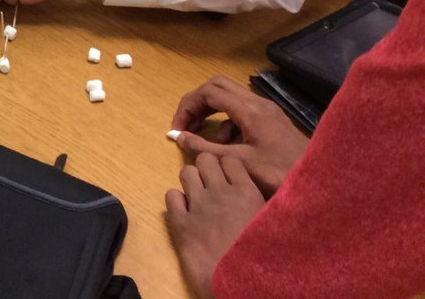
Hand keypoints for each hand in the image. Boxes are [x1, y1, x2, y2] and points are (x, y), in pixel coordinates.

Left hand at [165, 154, 265, 298]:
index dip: (227, 167)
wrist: (241, 285)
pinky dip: (177, 201)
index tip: (229, 178)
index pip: (230, 160)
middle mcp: (220, 193)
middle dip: (207, 169)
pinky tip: (185, 213)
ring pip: (186, 173)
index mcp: (246, 192)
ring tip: (199, 197)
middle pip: (204, 160)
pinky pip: (171, 196)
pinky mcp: (180, 223)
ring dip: (192, 182)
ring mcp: (198, 206)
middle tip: (212, 185)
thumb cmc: (263, 258)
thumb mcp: (272, 225)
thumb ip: (267, 204)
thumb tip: (267, 192)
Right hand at [170, 76, 308, 197]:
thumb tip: (179, 136)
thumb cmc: (280, 173)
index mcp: (249, 110)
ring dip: (211, 112)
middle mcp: (258, 102)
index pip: (208, 92)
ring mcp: (266, 110)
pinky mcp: (271, 120)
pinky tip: (227, 146)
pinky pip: (241, 110)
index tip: (178, 127)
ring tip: (203, 139)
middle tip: (186, 124)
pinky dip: (227, 123)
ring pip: (229, 97)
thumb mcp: (239, 163)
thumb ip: (206, 149)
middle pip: (217, 86)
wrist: (320, 182)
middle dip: (197, 103)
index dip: (187, 106)